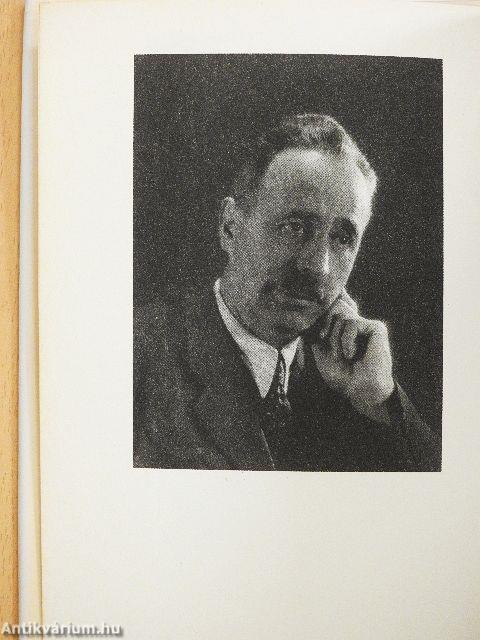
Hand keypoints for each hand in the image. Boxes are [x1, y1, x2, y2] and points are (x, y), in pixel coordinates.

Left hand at [312, 292, 394, 411]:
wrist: (360, 390)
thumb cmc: (341, 375)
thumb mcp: (319, 351)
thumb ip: (315, 330)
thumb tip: (311, 310)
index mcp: (341, 329)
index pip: (334, 305)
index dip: (328, 300)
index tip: (320, 301)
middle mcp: (354, 324)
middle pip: (333, 306)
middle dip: (326, 329)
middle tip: (330, 350)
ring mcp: (365, 325)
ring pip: (339, 316)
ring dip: (336, 339)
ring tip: (344, 355)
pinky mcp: (375, 327)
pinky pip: (351, 323)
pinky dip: (346, 340)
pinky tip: (352, 354)